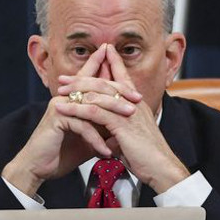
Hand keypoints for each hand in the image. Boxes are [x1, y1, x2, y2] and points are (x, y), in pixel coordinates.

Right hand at [2, 45, 115, 196]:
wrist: (40, 167)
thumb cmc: (64, 151)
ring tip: (129, 122)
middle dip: (119, 92)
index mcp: (73, 96)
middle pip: (96, 87)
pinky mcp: (57, 119)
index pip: (92, 77)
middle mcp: (66, 96)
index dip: (105, 65)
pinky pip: (83, 125)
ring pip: (92, 103)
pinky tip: (107, 151)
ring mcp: (60, 105)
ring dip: (113, 114)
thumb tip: (126, 121)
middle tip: (138, 100)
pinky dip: (97, 139)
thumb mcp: (91, 135)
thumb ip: (105, 124)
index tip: (122, 59)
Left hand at [55, 44, 190, 193]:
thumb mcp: (133, 139)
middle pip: (106, 82)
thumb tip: (109, 137)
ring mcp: (127, 111)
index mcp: (137, 104)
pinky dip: (76, 108)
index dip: (114, 63)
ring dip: (76, 90)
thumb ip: (120, 133)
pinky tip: (63, 108)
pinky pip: (94, 111)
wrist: (160, 166)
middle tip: (65, 77)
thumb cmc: (148, 157)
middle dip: (84, 77)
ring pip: (98, 93)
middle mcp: (133, 103)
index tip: (103, 52)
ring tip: (59, 90)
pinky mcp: (120, 123)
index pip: (124, 78)